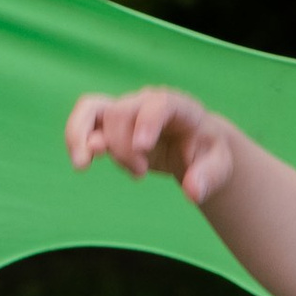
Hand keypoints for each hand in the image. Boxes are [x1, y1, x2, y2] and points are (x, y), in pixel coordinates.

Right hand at [63, 86, 242, 205]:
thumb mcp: (218, 166)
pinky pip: (85, 121)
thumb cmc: (206, 152)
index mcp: (180, 107)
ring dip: (81, 134)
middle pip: (123, 113)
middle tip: (141, 173)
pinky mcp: (111, 123)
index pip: (160, 104)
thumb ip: (208, 177)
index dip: (148, 122)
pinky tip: (82, 164)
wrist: (193, 146)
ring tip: (83, 165)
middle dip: (125, 148)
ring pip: (93, 108)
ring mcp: (126, 110)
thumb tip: (193, 193)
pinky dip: (76, 139)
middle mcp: (147, 102)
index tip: (143, 147)